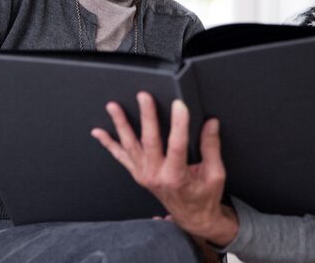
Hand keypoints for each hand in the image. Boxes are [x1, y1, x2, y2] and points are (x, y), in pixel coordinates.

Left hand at [91, 92, 238, 245]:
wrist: (193, 217)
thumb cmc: (204, 197)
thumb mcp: (215, 174)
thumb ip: (211, 147)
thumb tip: (211, 123)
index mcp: (176, 177)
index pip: (177, 146)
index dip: (179, 124)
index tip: (180, 105)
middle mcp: (156, 176)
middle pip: (149, 141)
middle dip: (146, 116)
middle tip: (144, 96)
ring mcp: (144, 175)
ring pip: (130, 145)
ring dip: (121, 124)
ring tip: (113, 107)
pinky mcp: (138, 174)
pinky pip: (121, 157)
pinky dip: (109, 144)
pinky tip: (99, 132)